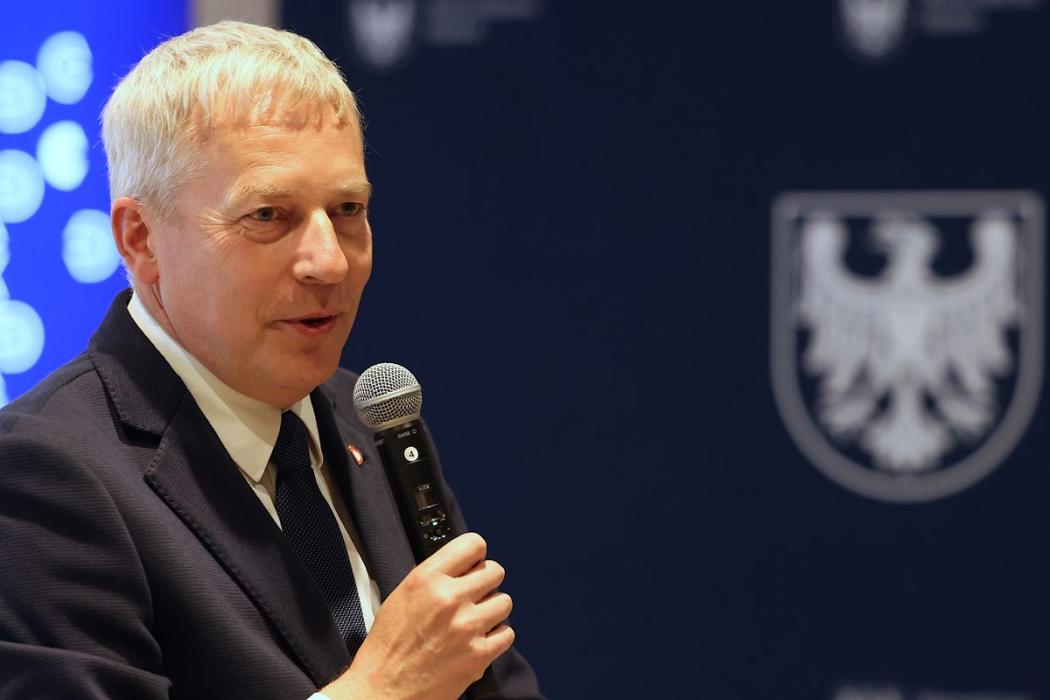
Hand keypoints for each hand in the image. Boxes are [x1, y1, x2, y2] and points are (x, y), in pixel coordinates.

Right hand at [323, 532, 514, 699]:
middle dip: (485, 584)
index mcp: (427, 579)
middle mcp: (449, 598)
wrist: (384, 690)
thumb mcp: (402, 596)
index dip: (476, 555)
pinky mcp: (479, 654)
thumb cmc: (389, 646)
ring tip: (474, 621)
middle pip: (495, 572)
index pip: (473, 545)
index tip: (474, 564)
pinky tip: (477, 641)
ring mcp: (467, 626)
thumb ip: (434, 576)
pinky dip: (496, 638)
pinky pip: (507, 633)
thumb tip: (463, 565)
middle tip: (473, 597)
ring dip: (492, 610)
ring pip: (504, 602)